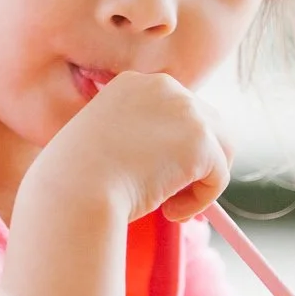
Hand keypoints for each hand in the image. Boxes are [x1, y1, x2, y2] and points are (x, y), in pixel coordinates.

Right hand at [30, 71, 230, 223]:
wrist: (75, 189)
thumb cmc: (77, 178)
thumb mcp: (104, 143)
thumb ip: (138, 139)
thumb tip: (177, 161)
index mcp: (135, 83)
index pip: (176, 110)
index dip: (174, 147)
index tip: (157, 174)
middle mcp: (164, 88)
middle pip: (208, 124)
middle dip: (196, 163)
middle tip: (173, 197)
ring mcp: (187, 112)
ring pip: (219, 150)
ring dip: (200, 183)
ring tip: (170, 206)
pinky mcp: (202, 143)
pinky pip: (219, 177)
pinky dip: (201, 202)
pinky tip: (171, 213)